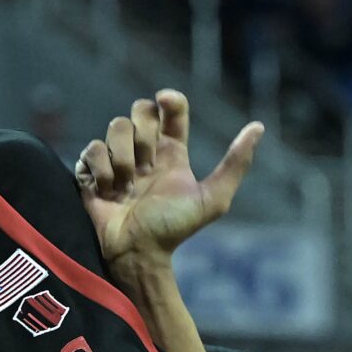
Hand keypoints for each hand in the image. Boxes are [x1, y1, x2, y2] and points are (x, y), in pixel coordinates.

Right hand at [77, 90, 263, 270]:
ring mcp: (118, 158)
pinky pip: (93, 149)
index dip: (169, 99)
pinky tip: (109, 191)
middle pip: (140, 110)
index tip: (165, 99)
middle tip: (148, 167)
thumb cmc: (174, 229)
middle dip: (144, 135)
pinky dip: (102, 171)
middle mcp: (146, 151)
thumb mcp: (212, 199)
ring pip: (115, 126)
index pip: (171, 110)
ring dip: (122, 159)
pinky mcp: (92, 169)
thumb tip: (258, 127)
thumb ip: (235, 163)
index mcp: (173, 152)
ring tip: (126, 188)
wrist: (138, 252)